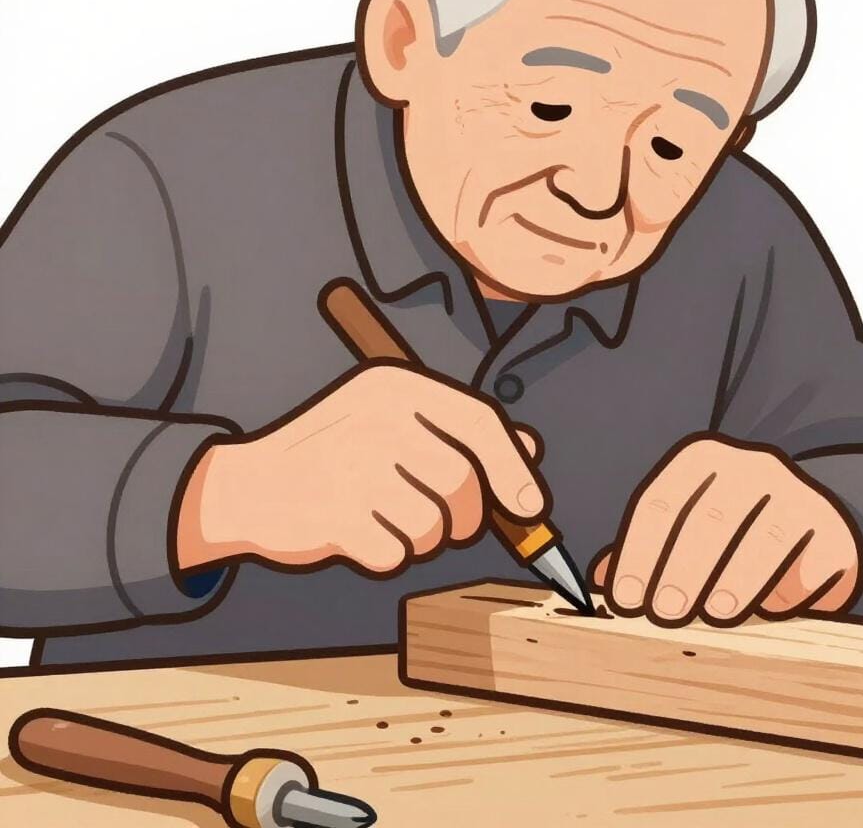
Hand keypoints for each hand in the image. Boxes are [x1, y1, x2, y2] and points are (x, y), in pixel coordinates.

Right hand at [176, 362, 546, 575]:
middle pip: (463, 485)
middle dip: (465, 519)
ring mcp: (352, 466)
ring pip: (434, 527)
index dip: (514, 470)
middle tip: (445, 524)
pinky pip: (395, 555)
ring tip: (392, 523)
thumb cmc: (338, 453)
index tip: (530, 508)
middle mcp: (377, 418)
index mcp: (396, 385)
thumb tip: (531, 449)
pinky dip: (387, 556)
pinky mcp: (332, 516)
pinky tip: (361, 535)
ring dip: (423, 540)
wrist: (251, 484)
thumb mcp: (394, 422)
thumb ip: (461, 431)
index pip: (480, 423)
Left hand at [592, 435, 861, 624]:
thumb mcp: (686, 527)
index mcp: (702, 461)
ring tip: (714, 614)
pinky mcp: (832, 531)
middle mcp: (750, 468)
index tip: (626, 599)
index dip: (639, 554)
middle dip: (683, 570)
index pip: (662, 504)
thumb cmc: (731, 530)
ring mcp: (796, 495)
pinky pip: (807, 565)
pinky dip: (785, 593)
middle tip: (665, 613)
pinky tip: (767, 612)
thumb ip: (644, 550)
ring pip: (761, 540)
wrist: (811, 520)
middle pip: (709, 521)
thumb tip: (598, 583)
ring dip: (734, 581)